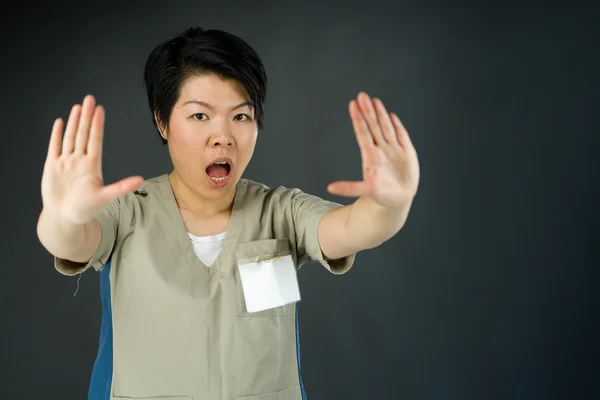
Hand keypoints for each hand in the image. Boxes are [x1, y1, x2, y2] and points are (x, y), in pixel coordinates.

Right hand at [41, 95, 143, 224]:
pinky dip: (56, 135)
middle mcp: (79, 160)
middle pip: (83, 134)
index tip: (101, 109)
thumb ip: (122, 187)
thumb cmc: (86, 209)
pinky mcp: (52, 166)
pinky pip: (54, 147)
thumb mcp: (106, 197)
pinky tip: (60, 122)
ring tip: (78, 107)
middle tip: (90, 99)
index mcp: (92, 165)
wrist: (65, 217)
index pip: (95, 140)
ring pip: (70, 137)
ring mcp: (66, 162)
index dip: (97, 125)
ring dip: (73, 122)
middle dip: (86, 116)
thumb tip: (141, 180)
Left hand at [327, 92, 419, 207]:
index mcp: (370, 156)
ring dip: (381, 114)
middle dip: (368, 111)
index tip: (353, 105)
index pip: (363, 133)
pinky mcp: (407, 153)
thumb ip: (349, 188)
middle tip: (362, 96)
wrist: (397, 199)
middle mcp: (381, 149)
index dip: (358, 119)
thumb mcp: (365, 191)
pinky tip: (392, 116)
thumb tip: (330, 188)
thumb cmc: (380, 194)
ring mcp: (394, 150)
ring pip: (386, 128)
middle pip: (373, 126)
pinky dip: (398, 126)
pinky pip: (402, 136)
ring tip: (374, 100)